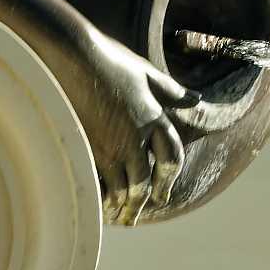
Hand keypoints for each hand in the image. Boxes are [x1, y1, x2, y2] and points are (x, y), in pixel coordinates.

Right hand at [54, 29, 192, 224]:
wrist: (73, 55)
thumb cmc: (110, 60)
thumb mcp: (146, 73)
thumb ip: (171, 91)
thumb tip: (196, 99)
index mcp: (154, 118)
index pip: (171, 158)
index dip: (168, 180)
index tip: (163, 195)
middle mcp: (135, 137)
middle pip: (144, 182)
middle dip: (143, 201)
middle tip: (138, 213)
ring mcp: (110, 144)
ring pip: (122, 188)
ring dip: (122, 204)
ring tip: (119, 214)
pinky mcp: (87, 146)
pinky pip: (99, 182)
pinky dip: (101, 195)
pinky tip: (98, 200)